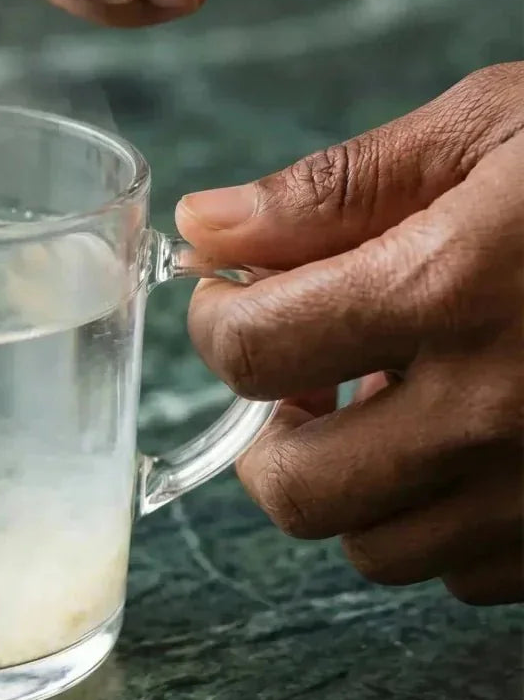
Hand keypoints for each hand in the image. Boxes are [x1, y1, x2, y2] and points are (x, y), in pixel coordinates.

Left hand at [174, 63, 523, 604]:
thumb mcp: (492, 128)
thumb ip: (332, 188)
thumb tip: (205, 226)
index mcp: (454, 290)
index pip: (254, 351)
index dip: (216, 322)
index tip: (228, 297)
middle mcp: (500, 414)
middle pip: (298, 491)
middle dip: (269, 430)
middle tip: (294, 368)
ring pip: (378, 547)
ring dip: (351, 478)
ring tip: (383, 398)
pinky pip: (470, 570)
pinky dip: (439, 513)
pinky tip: (467, 437)